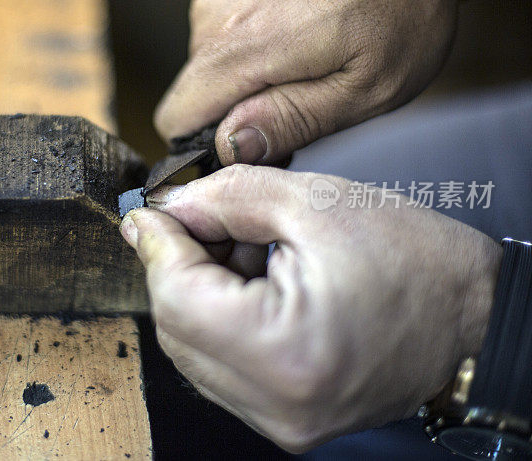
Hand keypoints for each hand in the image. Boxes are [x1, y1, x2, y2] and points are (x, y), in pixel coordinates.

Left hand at [120, 165, 500, 451]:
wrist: (476, 318)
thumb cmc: (414, 260)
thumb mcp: (314, 204)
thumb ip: (226, 199)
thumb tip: (168, 210)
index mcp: (285, 352)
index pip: (176, 296)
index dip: (155, 245)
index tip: (146, 212)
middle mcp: (276, 405)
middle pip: (176, 327)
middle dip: (176, 267)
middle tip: (200, 221)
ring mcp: (281, 422)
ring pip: (193, 350)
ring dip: (198, 293)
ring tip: (242, 251)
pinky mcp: (287, 421)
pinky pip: (221, 368)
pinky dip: (220, 321)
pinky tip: (251, 285)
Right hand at [155, 0, 485, 164]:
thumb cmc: (404, 0)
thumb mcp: (368, 85)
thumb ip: (294, 119)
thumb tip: (231, 147)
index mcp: (244, 46)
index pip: (175, 120)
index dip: (209, 151)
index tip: (260, 149)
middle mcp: (216, 19)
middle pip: (193, 102)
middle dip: (236, 122)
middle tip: (302, 110)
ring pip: (208, 77)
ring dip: (249, 90)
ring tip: (310, 73)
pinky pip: (222, 47)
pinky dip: (254, 61)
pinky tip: (303, 46)